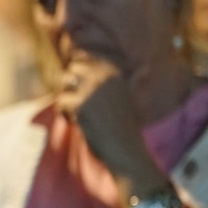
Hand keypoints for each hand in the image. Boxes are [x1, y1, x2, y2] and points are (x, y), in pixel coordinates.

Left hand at [57, 52, 152, 183]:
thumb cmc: (129, 126)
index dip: (80, 75)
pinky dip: (63, 112)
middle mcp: (105, 75)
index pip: (86, 58)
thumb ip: (137, 82)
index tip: (87, 94)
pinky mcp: (81, 103)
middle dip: (70, 83)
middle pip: (73, 67)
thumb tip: (146, 68)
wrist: (125, 149)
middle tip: (78, 102)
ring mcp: (92, 88)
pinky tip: (75, 122)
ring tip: (78, 114)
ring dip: (66, 99)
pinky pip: (61, 100)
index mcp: (116, 71)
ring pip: (64, 83)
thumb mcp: (135, 99)